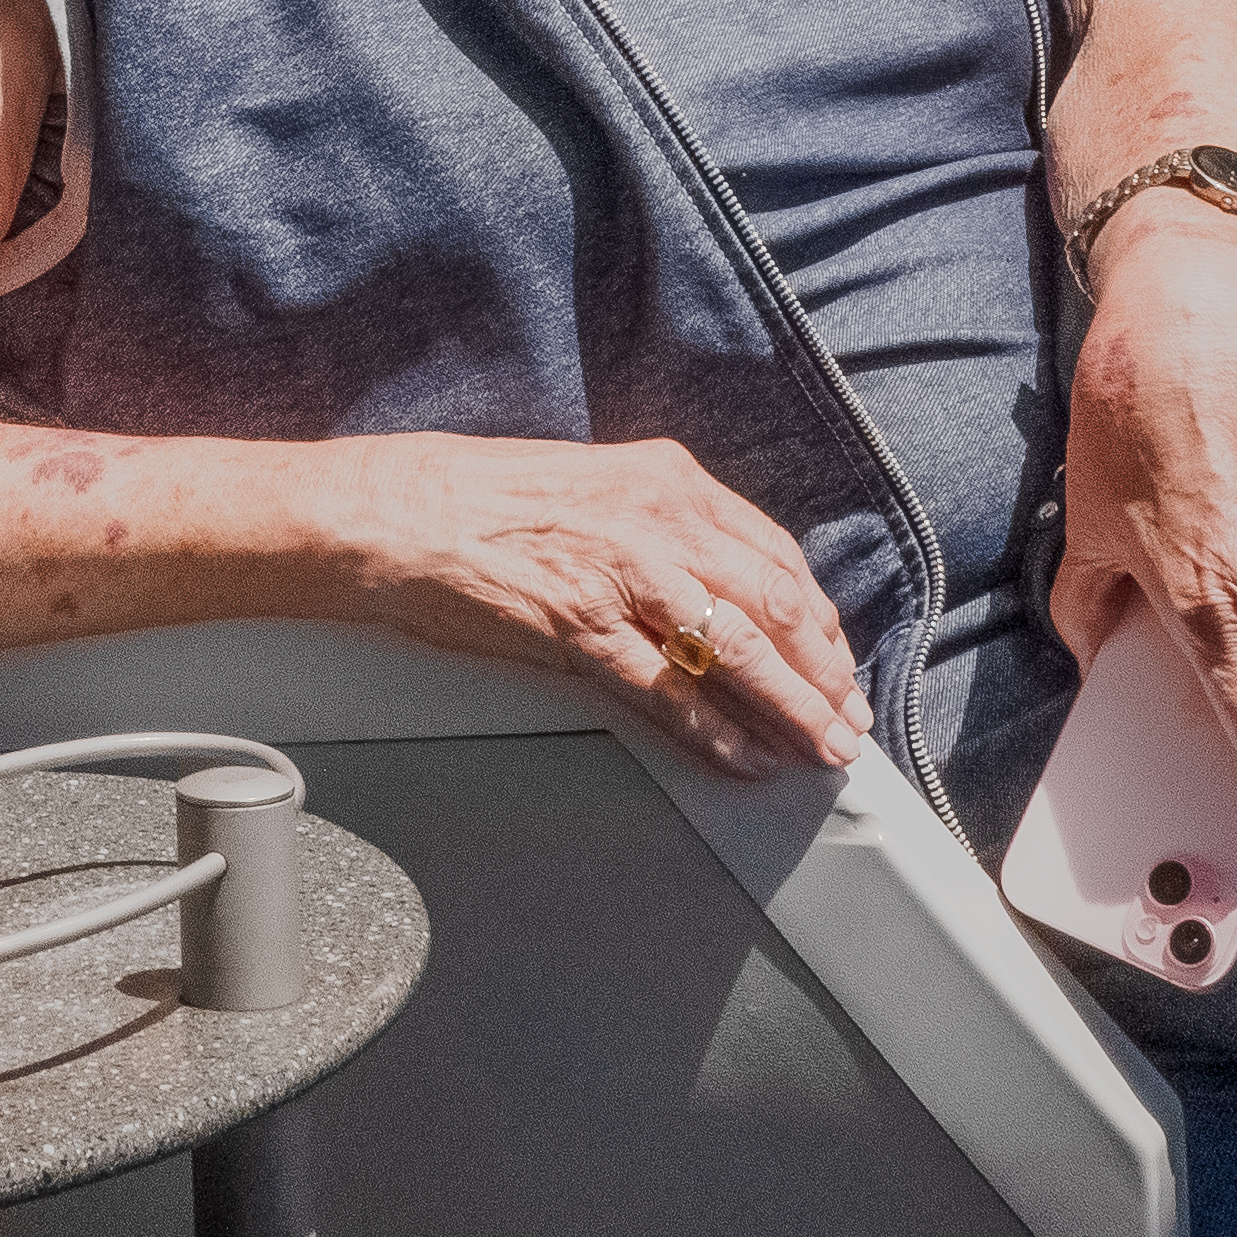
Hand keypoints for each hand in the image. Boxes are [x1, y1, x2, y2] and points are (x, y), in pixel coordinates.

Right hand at [319, 432, 870, 778]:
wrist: (390, 510)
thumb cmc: (474, 500)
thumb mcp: (592, 489)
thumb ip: (657, 529)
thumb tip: (711, 592)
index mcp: (665, 479)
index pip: (774, 555)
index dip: (816, 619)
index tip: (835, 661)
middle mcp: (657, 518)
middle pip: (773, 604)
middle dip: (822, 673)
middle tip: (846, 721)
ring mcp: (621, 571)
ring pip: (739, 649)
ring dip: (790, 709)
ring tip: (817, 750)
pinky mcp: (579, 625)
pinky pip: (667, 690)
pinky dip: (714, 731)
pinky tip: (740, 758)